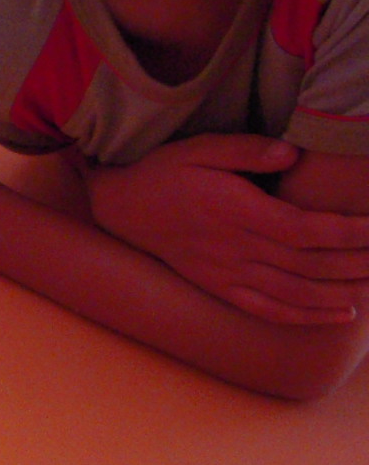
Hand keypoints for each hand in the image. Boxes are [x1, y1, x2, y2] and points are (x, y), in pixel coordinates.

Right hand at [84, 135, 368, 324]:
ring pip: (297, 292)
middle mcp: (235, 248)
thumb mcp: (198, 148)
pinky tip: (341, 313)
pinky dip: (309, 316)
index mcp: (235, 212)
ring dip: (343, 292)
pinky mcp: (221, 287)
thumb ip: (245, 149)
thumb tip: (292, 154)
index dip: (345, 231)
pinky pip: (270, 310)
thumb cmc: (163, 172)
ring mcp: (228, 273)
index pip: (303, 229)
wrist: (121, 206)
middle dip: (357, 262)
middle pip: (309, 264)